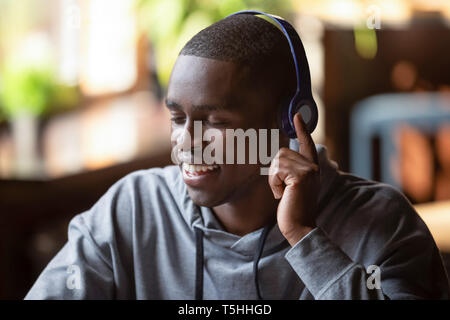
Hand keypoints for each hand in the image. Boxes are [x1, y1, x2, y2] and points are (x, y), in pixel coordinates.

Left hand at [268, 113, 320, 245]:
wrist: (300, 228)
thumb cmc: (294, 210)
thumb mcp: (294, 187)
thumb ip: (292, 172)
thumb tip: (279, 158)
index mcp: (312, 168)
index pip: (307, 144)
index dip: (301, 129)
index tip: (297, 115)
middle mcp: (312, 167)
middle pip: (282, 153)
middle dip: (275, 171)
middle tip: (282, 190)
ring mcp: (308, 171)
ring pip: (277, 161)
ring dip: (273, 178)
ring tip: (283, 193)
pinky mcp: (299, 177)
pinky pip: (276, 170)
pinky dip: (273, 183)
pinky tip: (282, 195)